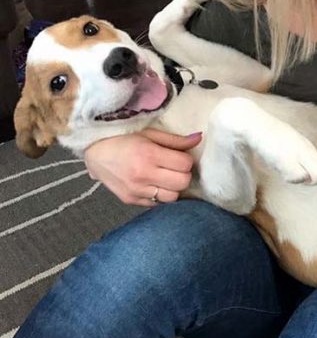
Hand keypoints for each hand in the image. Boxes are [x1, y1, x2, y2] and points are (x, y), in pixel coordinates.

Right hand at [84, 128, 201, 206]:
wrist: (96, 154)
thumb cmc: (124, 140)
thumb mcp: (149, 134)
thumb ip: (175, 140)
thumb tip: (199, 138)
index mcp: (148, 154)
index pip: (185, 164)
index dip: (186, 160)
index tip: (179, 157)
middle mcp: (143, 175)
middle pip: (182, 182)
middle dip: (183, 174)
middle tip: (175, 168)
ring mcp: (137, 191)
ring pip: (172, 197)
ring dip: (173, 188)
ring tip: (166, 177)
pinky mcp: (131, 201)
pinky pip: (158, 204)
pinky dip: (161, 196)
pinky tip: (155, 185)